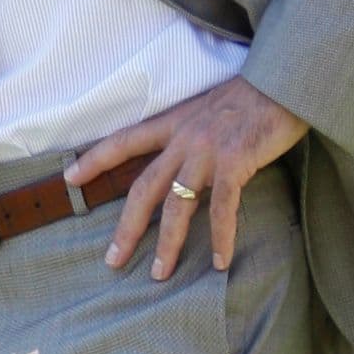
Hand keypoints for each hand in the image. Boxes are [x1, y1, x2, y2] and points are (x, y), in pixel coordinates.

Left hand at [72, 77, 306, 281]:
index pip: (124, 141)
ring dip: (167, 244)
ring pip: (176, 205)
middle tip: (112, 260)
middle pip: (143, 188)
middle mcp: (184, 138)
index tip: (69, 178)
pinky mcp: (235, 162)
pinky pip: (222, 208)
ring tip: (159, 273)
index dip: (95, 159)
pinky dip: (221, 238)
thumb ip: (192, 132)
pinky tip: (219, 262)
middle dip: (126, 227)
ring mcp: (208, 151)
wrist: (284, 81)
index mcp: (174, 122)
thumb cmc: (253, 97)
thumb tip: (183, 160)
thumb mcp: (208, 107)